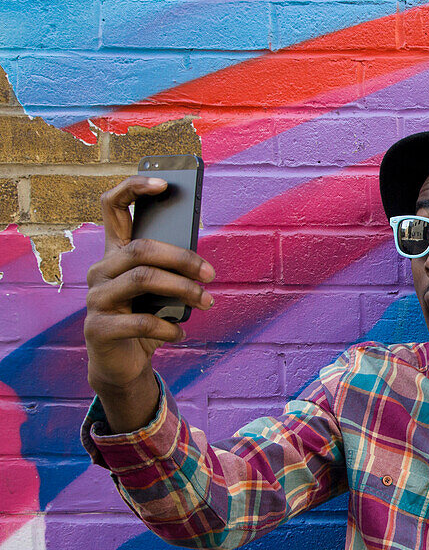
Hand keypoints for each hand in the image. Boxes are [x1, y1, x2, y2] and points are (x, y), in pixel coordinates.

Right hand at [83, 177, 214, 430]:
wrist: (122, 364)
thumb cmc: (146, 318)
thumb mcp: (160, 291)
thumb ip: (171, 270)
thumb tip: (200, 262)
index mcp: (115, 253)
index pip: (112, 207)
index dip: (134, 189)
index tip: (164, 184)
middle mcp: (100, 270)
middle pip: (140, 248)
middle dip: (183, 259)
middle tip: (211, 275)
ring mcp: (95, 299)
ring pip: (142, 279)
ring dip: (183, 290)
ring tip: (207, 302)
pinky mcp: (98, 329)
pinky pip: (140, 321)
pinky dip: (169, 327)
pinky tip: (181, 332)